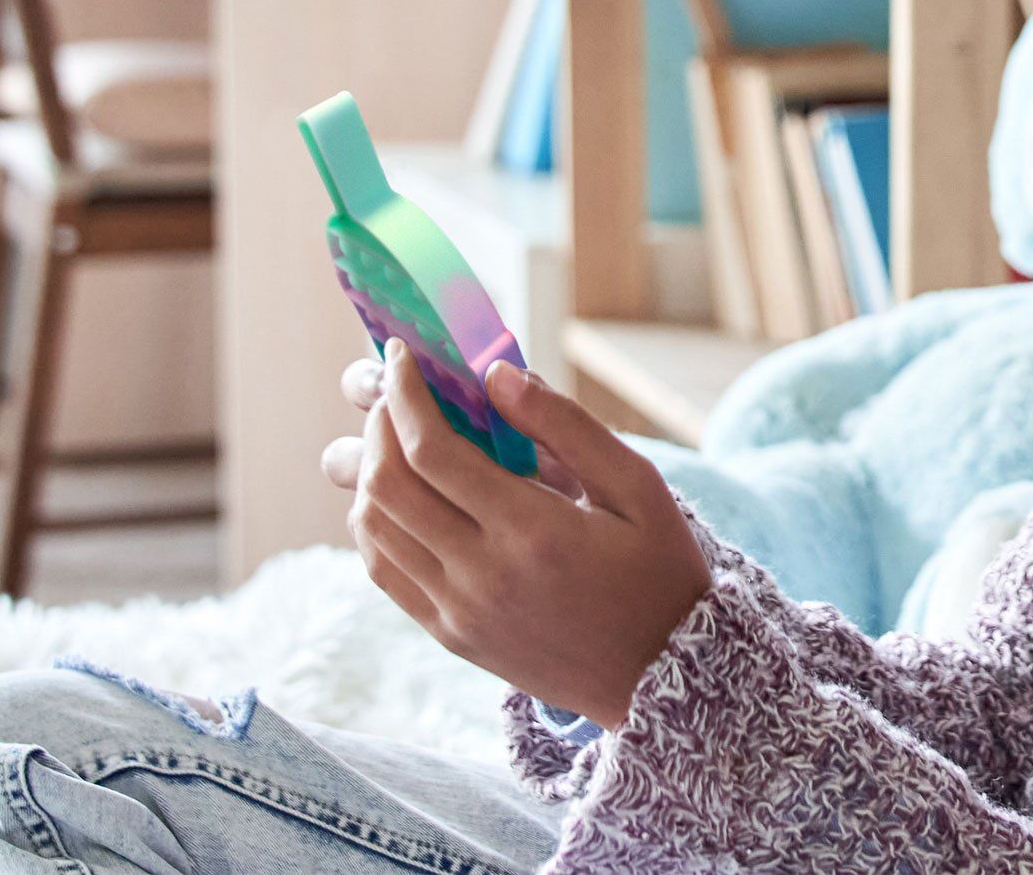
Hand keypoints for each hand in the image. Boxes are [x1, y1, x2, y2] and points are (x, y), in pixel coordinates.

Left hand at [321, 341, 711, 727]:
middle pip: (388, 486)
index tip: (402, 355)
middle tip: (398, 390)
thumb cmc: (658, 570)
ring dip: (370, 472)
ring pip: (373, 530)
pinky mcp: (450, 635)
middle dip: (381, 424)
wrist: (662, 678)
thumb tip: (496, 376)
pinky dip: (374, 523)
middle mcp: (484, 576)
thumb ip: (566, 426)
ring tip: (397, 438)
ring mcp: (460, 612)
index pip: (432, 451)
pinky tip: (402, 494)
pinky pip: (384, 571)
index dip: (405, 395)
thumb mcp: (637, 486)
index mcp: (534, 532)